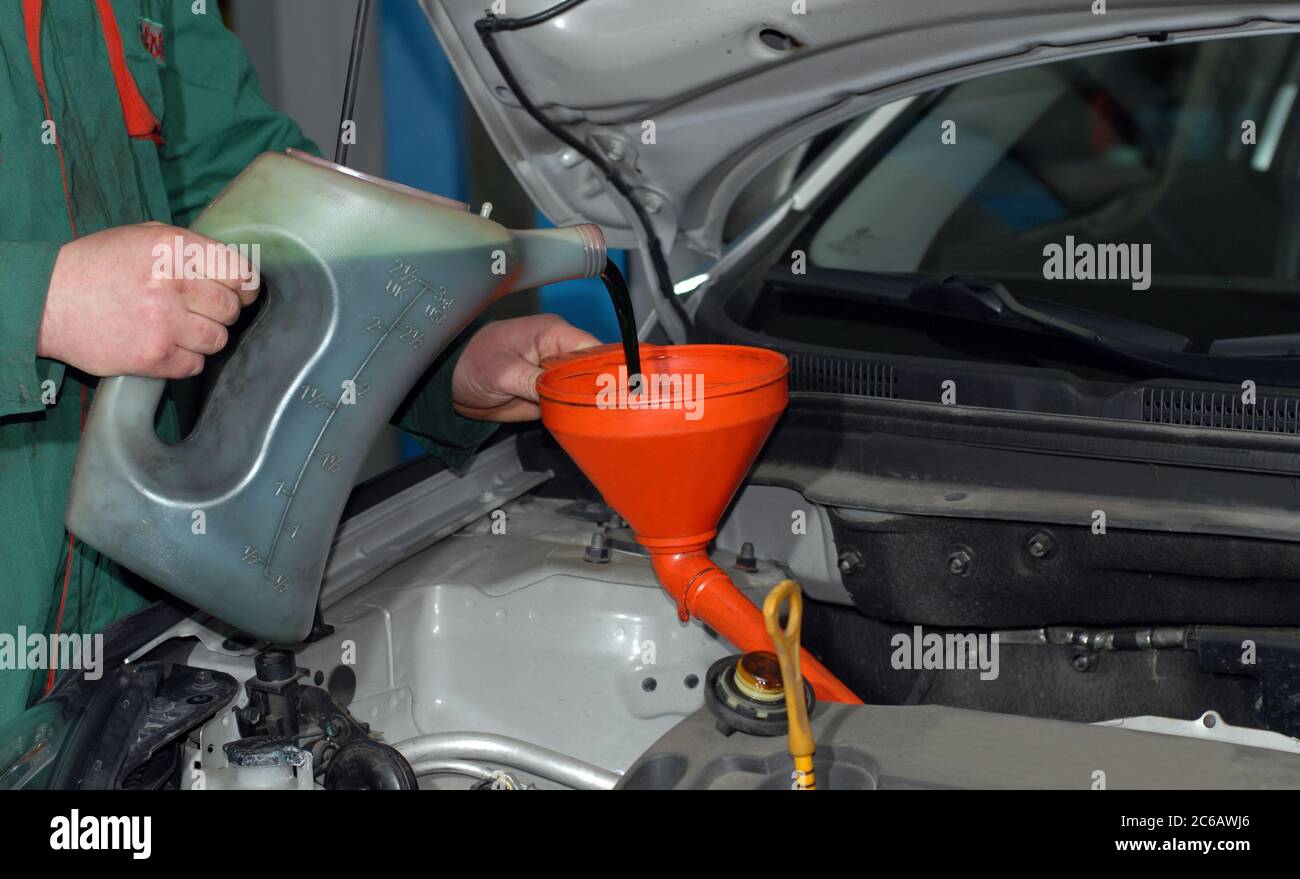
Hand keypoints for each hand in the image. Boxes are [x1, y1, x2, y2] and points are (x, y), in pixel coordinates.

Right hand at [36, 222, 257, 377]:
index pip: (240, 273)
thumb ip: (190, 248)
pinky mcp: (153, 356)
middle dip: (222, 312)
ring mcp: (164, 323)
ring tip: (179, 328)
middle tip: (200, 311)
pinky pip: (195, 365)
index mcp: (174, 249)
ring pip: (218, 340)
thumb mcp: (143, 237)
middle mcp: (172, 284)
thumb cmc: (98, 265)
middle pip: (232, 309)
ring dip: (204, 337)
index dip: (245, 286)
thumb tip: (232, 268)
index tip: (239, 292)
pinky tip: (166, 345)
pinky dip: (186, 360)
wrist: (46, 300)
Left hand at [452, 314, 599, 421]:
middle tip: (609, 411)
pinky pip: (573, 404)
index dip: (607, 368)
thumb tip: (562, 392)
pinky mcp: (552, 393)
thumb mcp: (503, 372)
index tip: (616, 390)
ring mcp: (558, 374)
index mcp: (553, 333)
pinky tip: (584, 422)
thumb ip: (534, 382)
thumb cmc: (473, 362)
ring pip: (588, 389)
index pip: (593, 347)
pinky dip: (577, 414)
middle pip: (597, 370)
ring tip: (601, 419)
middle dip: (603, 390)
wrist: (454, 383)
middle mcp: (560, 351)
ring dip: (591, 404)